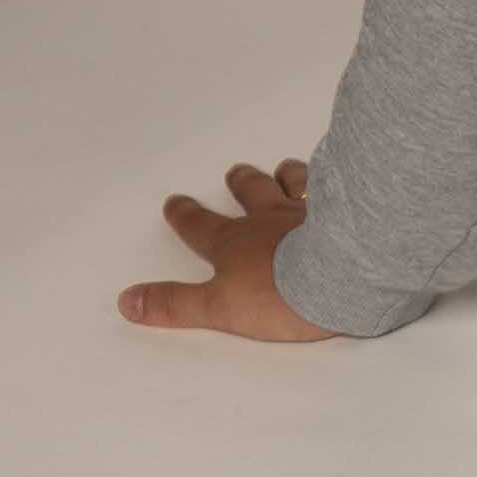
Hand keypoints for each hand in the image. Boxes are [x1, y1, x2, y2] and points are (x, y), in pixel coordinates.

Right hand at [119, 158, 341, 343]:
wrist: (341, 275)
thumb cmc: (280, 295)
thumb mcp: (218, 308)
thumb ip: (176, 304)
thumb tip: (127, 302)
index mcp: (235, 243)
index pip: (201, 226)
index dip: (186, 215)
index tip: (176, 203)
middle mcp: (270, 218)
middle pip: (251, 193)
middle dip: (241, 183)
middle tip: (236, 172)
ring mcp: (311, 211)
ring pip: (294, 183)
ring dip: (286, 175)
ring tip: (285, 168)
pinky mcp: (348, 212)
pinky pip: (338, 186)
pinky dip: (335, 178)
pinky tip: (343, 176)